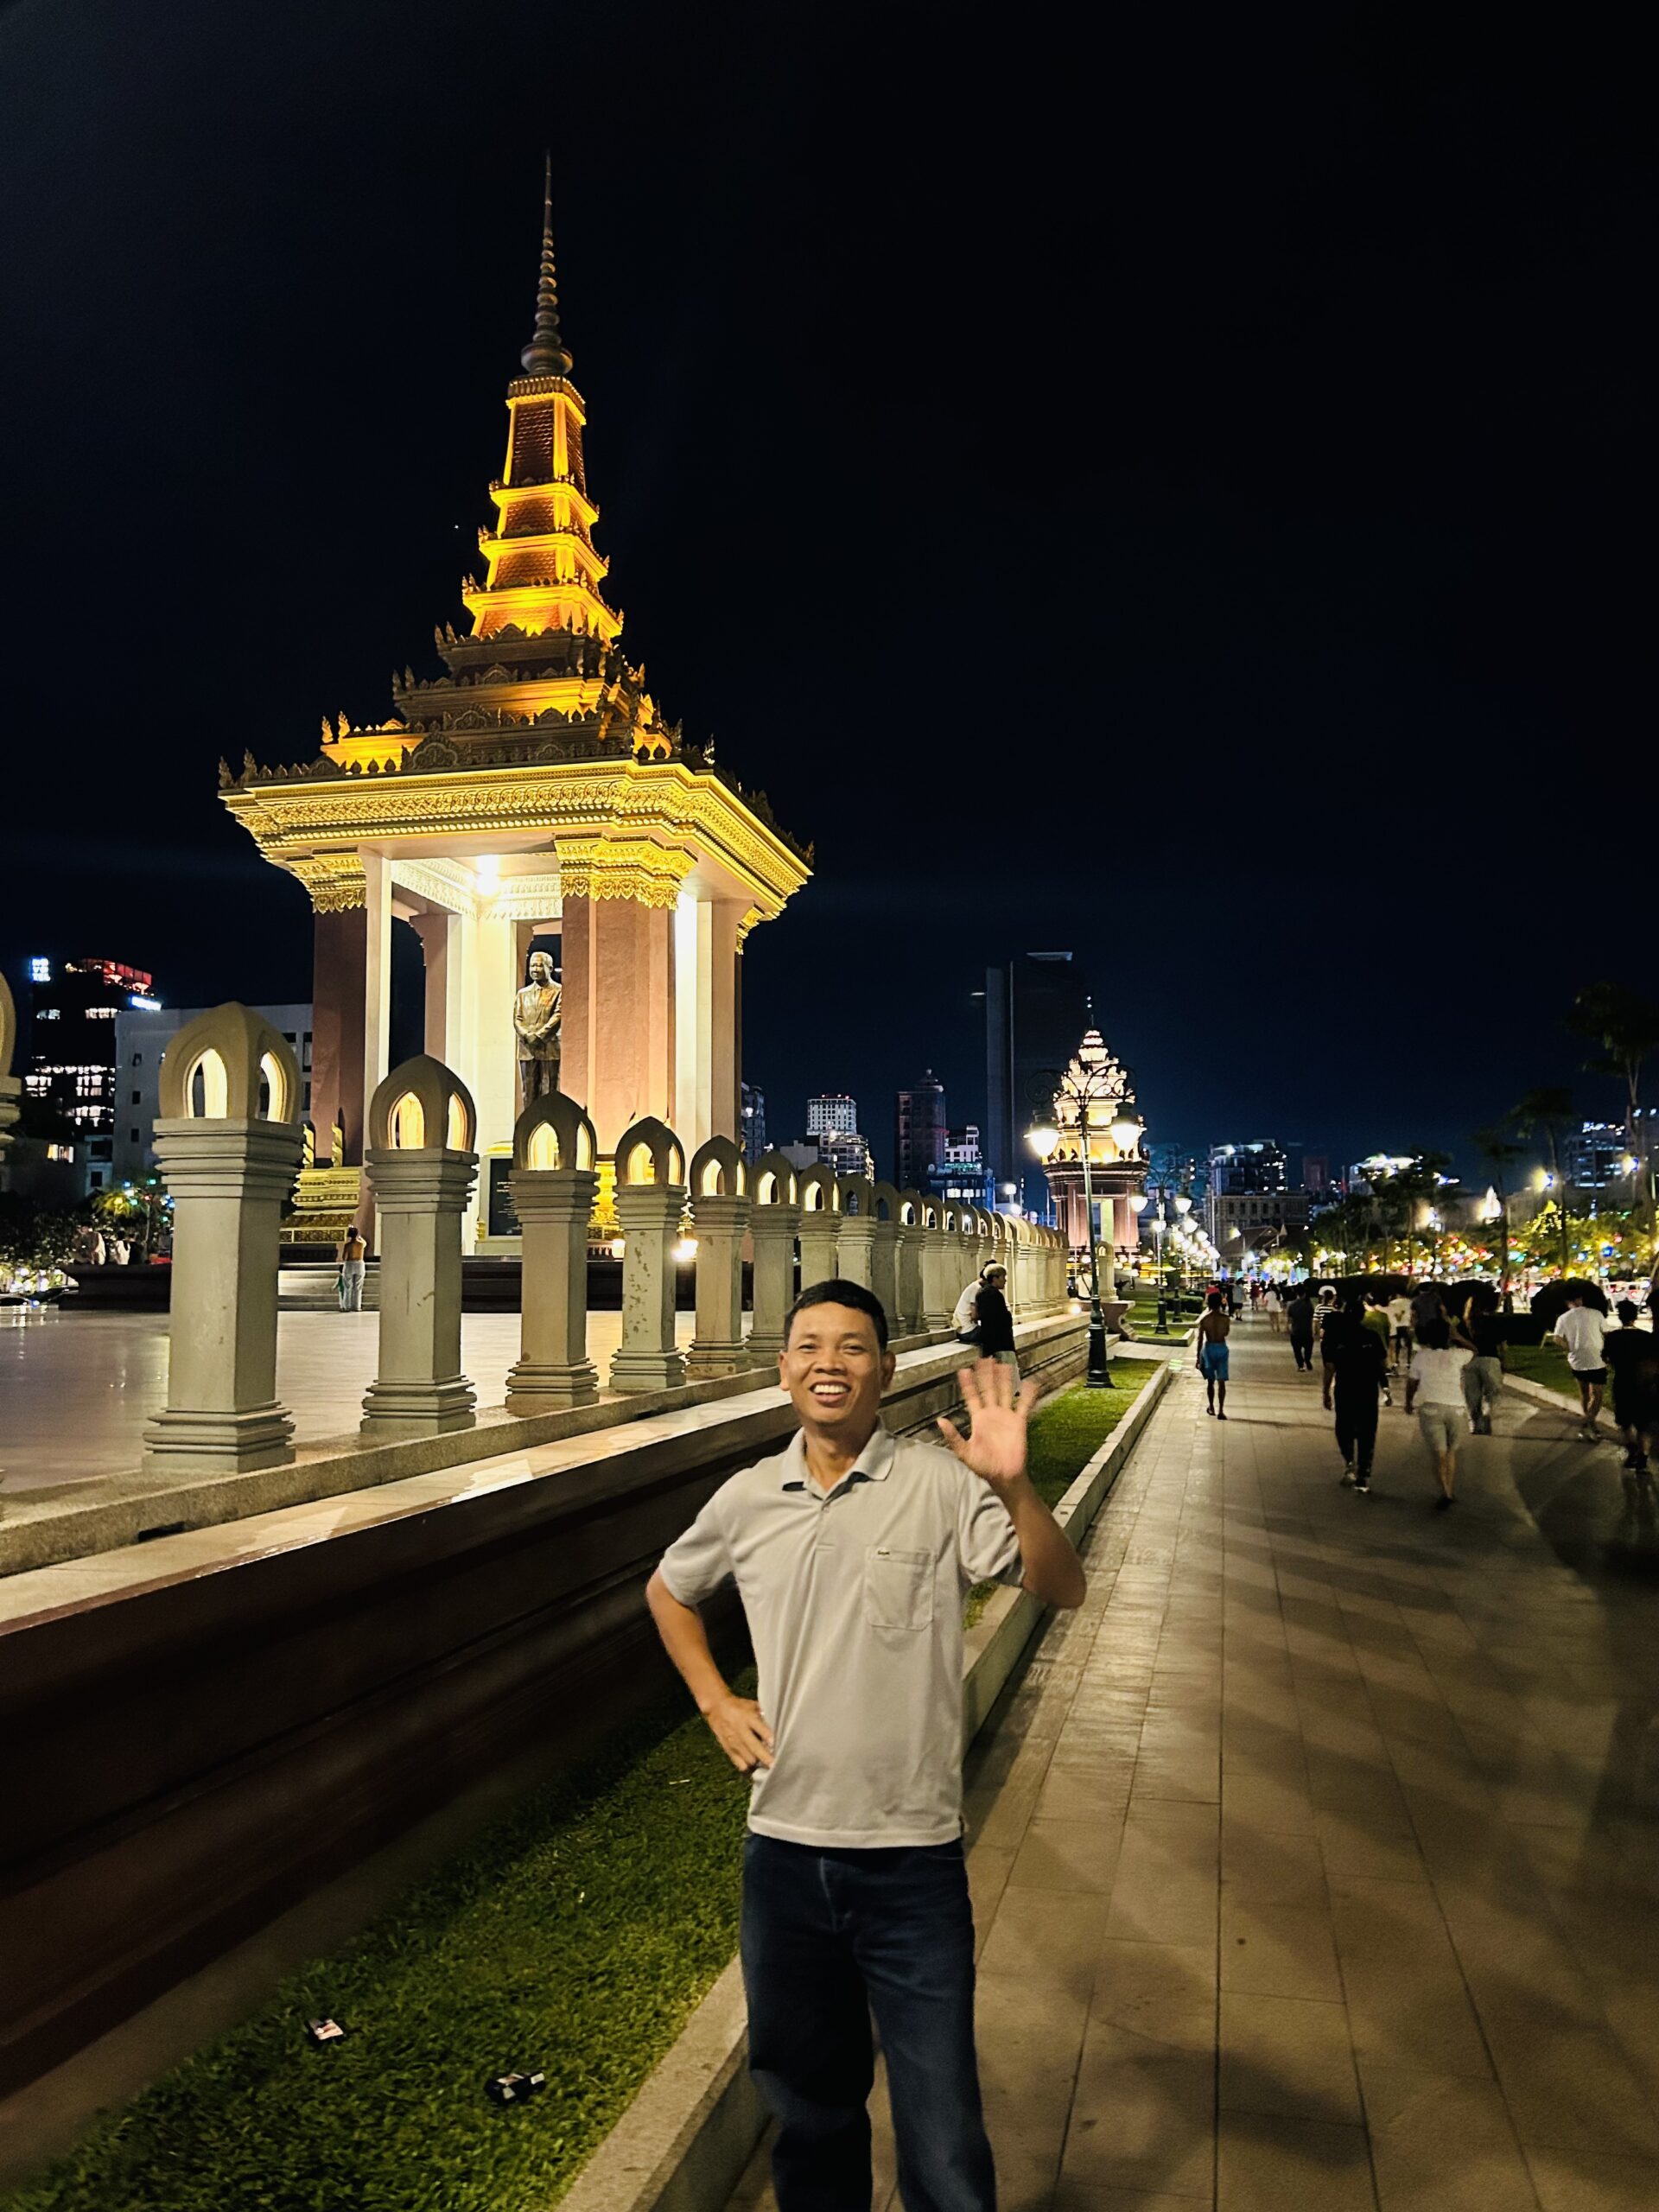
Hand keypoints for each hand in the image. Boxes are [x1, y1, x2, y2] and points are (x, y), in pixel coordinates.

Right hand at [703, 1691, 773, 1774]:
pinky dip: (747, 1767)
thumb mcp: (751, 1705)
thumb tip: (777, 1725)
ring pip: (748, 1758)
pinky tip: (754, 1766)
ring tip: (766, 1764)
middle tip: (774, 1764)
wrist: (716, 1708)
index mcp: (748, 1717)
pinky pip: (739, 1763)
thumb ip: (763, 1715)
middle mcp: (741, 1730)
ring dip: (758, 1762)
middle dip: (765, 1758)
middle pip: (755, 1748)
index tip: (776, 1745)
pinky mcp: (728, 1749)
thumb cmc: (738, 1706)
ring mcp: (733, 1741)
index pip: (760, 1729)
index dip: (768, 1737)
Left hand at [937, 1360, 1045, 1495]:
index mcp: (978, 1419)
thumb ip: (953, 1436)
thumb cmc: (984, 1466)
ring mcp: (1006, 1417)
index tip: (964, 1370)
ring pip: (1005, 1393)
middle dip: (986, 1375)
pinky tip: (1030, 1384)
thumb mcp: (964, 1452)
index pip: (971, 1397)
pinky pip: (1023, 1406)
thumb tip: (940, 1421)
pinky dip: (1027, 1395)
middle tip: (984, 1359)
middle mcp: (991, 1414)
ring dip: (1004, 1379)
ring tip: (1003, 1364)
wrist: (1004, 1476)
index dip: (968, 1384)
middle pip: (988, 1389)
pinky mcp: (1019, 1422)